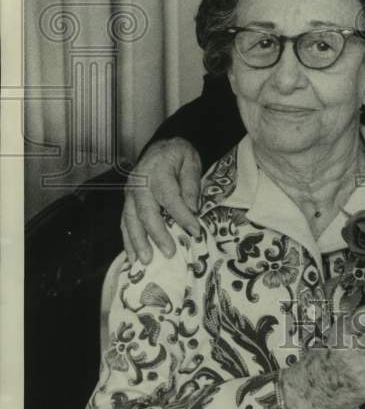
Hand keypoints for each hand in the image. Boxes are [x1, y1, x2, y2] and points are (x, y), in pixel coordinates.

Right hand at [121, 139, 202, 263]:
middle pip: (146, 211)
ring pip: (130, 220)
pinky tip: (133, 257)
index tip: (195, 231)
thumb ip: (191, 185)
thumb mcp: (191, 163)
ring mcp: (130, 193)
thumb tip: (192, 210)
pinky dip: (128, 240)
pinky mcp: (127, 202)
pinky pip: (125, 222)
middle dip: (157, 234)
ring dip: (137, 242)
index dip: (182, 215)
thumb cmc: (179, 156)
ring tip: (146, 261)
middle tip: (169, 253)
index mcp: (158, 170)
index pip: (170, 197)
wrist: (163, 146)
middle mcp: (139, 183)